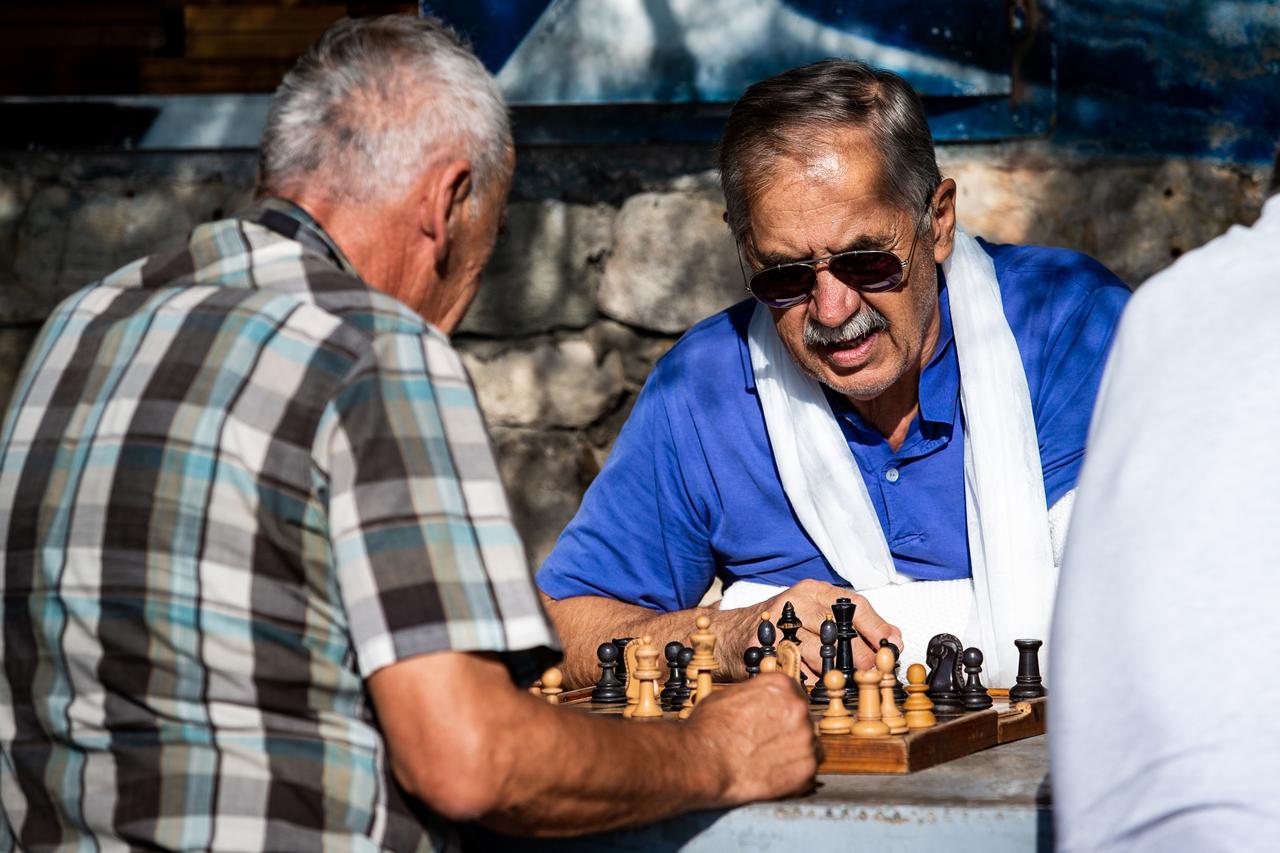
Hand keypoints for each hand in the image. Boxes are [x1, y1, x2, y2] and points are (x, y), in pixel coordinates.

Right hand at [687, 674, 819, 804]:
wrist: (701, 762)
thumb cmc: (708, 729)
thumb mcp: (728, 695)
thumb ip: (754, 696)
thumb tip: (759, 701)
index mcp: (780, 685)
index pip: (795, 694)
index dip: (783, 710)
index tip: (774, 721)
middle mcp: (798, 708)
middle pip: (804, 720)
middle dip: (790, 732)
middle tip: (767, 743)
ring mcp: (805, 739)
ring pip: (810, 746)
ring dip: (794, 753)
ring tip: (768, 761)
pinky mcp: (806, 769)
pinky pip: (809, 771)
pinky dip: (795, 774)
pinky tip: (774, 774)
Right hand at [733, 580, 902, 676]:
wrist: (728, 635)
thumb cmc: (779, 628)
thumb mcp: (813, 615)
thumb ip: (852, 624)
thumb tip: (892, 638)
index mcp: (811, 592)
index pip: (853, 605)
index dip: (877, 627)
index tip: (892, 646)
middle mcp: (794, 602)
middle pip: (840, 631)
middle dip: (861, 657)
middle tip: (873, 675)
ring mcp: (776, 624)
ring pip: (819, 652)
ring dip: (837, 673)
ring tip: (848, 684)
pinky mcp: (761, 646)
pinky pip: (794, 669)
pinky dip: (810, 682)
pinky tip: (817, 687)